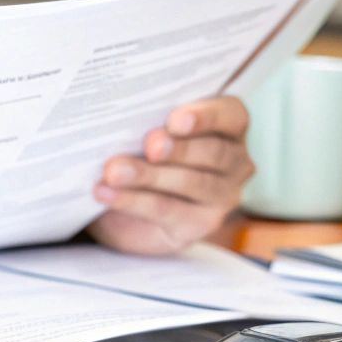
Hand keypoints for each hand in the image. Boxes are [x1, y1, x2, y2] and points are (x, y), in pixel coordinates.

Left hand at [87, 96, 253, 255]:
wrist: (130, 206)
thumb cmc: (146, 151)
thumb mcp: (151, 130)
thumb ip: (150, 121)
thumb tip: (121, 119)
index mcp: (230, 127)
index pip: (231, 116)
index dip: (206, 116)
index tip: (175, 121)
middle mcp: (235, 162)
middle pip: (213, 152)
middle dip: (178, 148)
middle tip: (149, 145)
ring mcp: (222, 197)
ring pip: (190, 183)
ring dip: (148, 176)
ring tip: (114, 171)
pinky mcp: (199, 225)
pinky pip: (166, 210)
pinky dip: (132, 201)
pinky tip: (105, 192)